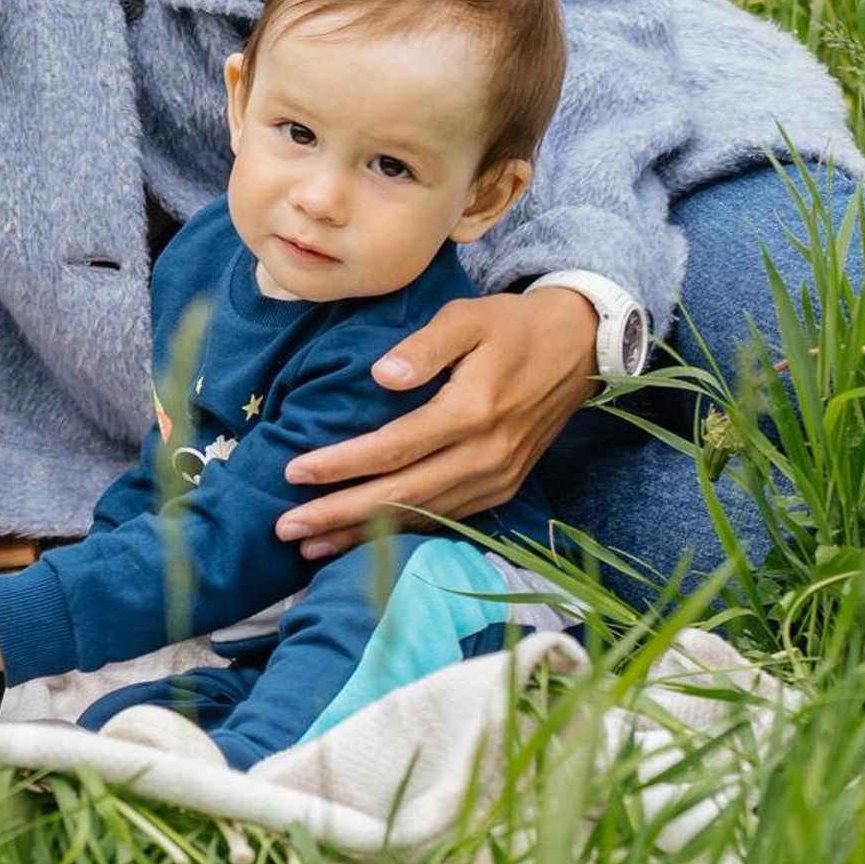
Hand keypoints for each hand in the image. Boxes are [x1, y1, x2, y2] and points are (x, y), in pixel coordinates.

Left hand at [274, 287, 595, 558]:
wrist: (578, 349)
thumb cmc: (512, 326)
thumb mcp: (468, 317)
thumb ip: (424, 347)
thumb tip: (380, 377)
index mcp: (472, 412)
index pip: (393, 448)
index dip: (341, 464)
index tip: (294, 471)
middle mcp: (485, 456)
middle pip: (401, 495)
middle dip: (339, 516)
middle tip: (286, 528)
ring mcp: (496, 479)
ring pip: (420, 516)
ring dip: (364, 535)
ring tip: (311, 546)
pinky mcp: (501, 488)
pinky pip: (444, 518)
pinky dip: (401, 533)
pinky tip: (364, 541)